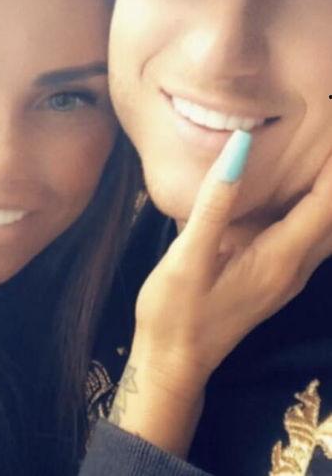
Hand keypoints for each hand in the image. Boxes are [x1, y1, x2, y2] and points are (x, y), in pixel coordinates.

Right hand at [108, 132, 331, 456]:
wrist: (173, 363)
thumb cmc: (175, 312)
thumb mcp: (189, 257)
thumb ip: (215, 202)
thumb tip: (239, 147)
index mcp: (279, 258)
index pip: (326, 203)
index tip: (331, 126)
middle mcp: (294, 268)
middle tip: (326, 136)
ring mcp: (286, 276)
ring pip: (325, 229)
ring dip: (327, 193)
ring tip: (318, 157)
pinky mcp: (274, 278)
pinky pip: (309, 236)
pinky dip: (313, 208)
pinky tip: (294, 190)